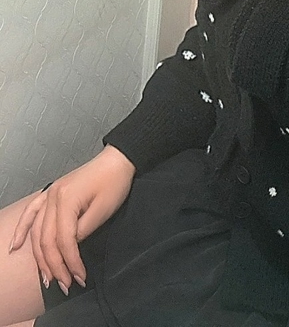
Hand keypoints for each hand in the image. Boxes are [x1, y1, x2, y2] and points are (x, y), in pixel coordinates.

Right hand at [9, 145, 135, 293]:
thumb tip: (71, 248)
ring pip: (37, 232)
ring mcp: (49, 194)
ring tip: (47, 278)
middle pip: (47, 239)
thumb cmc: (114, 183)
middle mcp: (52, 196)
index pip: (64, 240)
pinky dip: (21, 230)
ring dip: (40, 257)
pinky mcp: (51, 193)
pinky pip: (30, 213)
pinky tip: (14, 246)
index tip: (80, 278)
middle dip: (55, 266)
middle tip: (65, 285)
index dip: (71, 262)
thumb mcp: (103, 210)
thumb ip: (83, 231)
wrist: (117, 160)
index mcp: (67, 199)